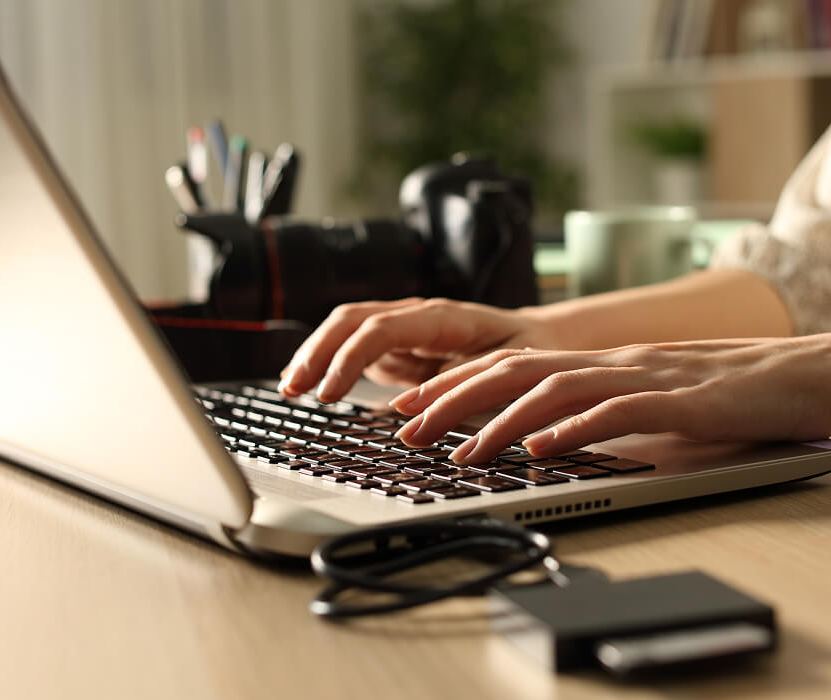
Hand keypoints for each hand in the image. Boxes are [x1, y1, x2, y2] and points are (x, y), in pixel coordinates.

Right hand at [278, 298, 557, 402]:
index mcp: (443, 316)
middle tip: (295, 390)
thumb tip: (407, 415)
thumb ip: (458, 389)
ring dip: (315, 355)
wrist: (539, 340)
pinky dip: (328, 363)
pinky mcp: (398, 345)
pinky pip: (354, 347)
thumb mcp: (501, 375)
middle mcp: (416, 314)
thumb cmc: (526, 355)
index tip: (329, 393)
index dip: (350, 358)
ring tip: (291, 388)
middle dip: (318, 352)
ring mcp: (404, 327)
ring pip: (346, 329)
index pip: (382, 327)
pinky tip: (307, 384)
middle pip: (352, 319)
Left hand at [389, 331, 830, 462]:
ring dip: (499, 420)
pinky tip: (543, 449)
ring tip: (460, 451)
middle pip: (518, 371)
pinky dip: (574, 429)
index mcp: (608, 363)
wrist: (815, 372)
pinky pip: (618, 411)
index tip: (412, 409)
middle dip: (454, 400)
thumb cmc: (742, 393)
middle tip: (406, 430)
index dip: (459, 385)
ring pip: (555, 387)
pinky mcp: (685, 401)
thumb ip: (608, 411)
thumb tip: (551, 438)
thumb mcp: (659, 401)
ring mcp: (650, 377)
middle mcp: (618, 362)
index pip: (517, 366)